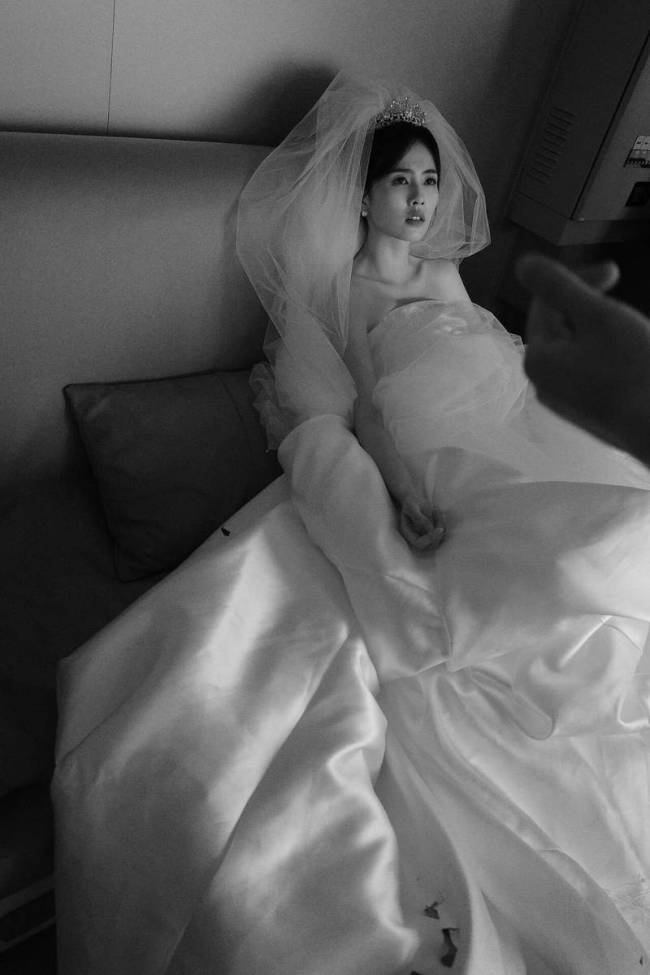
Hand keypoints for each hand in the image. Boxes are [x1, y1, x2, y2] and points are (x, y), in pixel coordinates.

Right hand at [398, 496, 445, 550]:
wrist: (416, 500)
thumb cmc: (411, 503)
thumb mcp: (412, 507)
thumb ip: (419, 519)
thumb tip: (430, 529)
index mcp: (408, 534)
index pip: (419, 543)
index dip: (430, 539)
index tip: (439, 530)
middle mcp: (417, 538)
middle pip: (432, 544)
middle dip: (438, 532)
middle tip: (438, 516)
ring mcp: (427, 536)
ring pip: (440, 538)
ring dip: (441, 523)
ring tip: (434, 509)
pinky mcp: (435, 532)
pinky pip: (445, 530)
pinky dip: (443, 520)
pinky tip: (437, 510)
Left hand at [517, 253, 649, 464]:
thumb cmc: (633, 368)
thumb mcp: (598, 316)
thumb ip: (559, 286)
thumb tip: (522, 263)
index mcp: (536, 358)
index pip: (545, 303)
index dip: (579, 279)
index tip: (615, 271)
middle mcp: (542, 383)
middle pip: (559, 327)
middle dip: (589, 306)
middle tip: (624, 300)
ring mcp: (564, 402)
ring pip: (576, 349)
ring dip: (600, 329)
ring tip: (632, 330)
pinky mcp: (587, 414)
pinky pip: (589, 372)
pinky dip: (607, 355)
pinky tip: (632, 355)